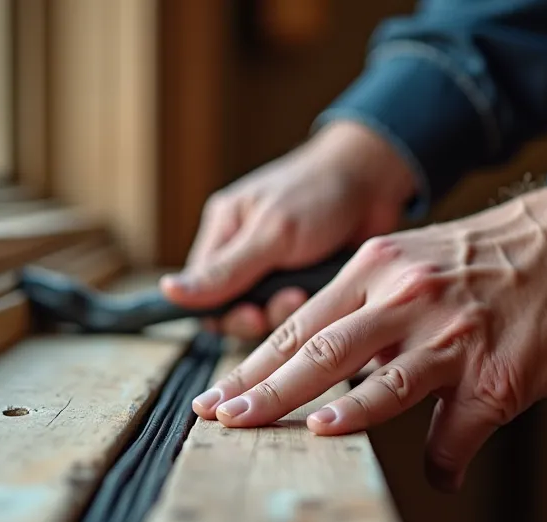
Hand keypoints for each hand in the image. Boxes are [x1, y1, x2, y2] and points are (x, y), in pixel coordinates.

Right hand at [160, 120, 414, 337]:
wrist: (376, 180)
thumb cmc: (319, 191)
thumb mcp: (270, 233)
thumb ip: (224, 271)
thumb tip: (169, 292)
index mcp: (224, 233)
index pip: (202, 292)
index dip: (222, 312)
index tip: (251, 313)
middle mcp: (245, 253)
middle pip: (234, 311)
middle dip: (260, 314)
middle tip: (287, 301)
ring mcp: (276, 269)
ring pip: (268, 316)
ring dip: (288, 312)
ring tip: (306, 290)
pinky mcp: (306, 281)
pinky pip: (299, 312)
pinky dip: (310, 307)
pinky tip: (323, 290)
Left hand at [191, 187, 546, 490]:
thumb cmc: (497, 255)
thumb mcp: (416, 259)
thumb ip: (369, 308)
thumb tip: (337, 378)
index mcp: (376, 270)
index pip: (298, 326)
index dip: (252, 367)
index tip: (215, 397)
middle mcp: (404, 299)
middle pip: (318, 354)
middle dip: (264, 394)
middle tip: (225, 422)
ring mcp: (450, 338)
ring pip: (379, 387)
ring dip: (338, 419)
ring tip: (307, 437)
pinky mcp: (495, 376)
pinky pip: (454, 433)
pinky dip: (442, 462)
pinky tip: (437, 477)